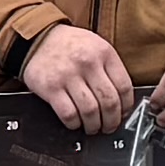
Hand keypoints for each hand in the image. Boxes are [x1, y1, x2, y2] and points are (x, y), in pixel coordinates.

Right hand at [20, 24, 134, 132]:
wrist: (38, 38)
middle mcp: (87, 63)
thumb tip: (122, 99)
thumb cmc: (69, 45)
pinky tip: (75, 122)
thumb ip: (109, 68)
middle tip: (109, 126)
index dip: (126, 106)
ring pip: (90, 111)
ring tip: (93, 127)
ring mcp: (68, 75)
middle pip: (109, 102)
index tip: (123, 114)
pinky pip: (69, 114)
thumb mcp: (96, 46)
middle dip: (112, 121)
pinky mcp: (51, 88)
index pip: (124, 86)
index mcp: (104, 52)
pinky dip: (74, 124)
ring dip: (94, 125)